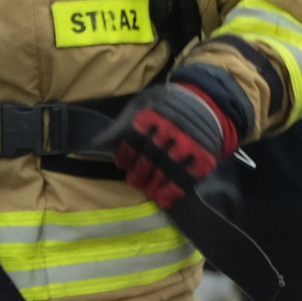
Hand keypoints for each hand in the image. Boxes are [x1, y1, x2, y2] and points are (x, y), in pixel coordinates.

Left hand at [100, 80, 238, 212]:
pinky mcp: (202, 158)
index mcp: (152, 116)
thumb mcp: (141, 105)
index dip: (125, 156)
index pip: (132, 141)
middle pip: (148, 159)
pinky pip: (186, 179)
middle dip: (139, 173)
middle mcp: (168, 131)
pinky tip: (164, 199)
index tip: (123, 164)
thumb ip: (120, 125)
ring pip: (165, 171)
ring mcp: (186, 146)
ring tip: (149, 189)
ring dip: (154, 185)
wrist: (207, 101)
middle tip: (135, 180)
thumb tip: (94, 144)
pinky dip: (173, 192)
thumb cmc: (167, 104)